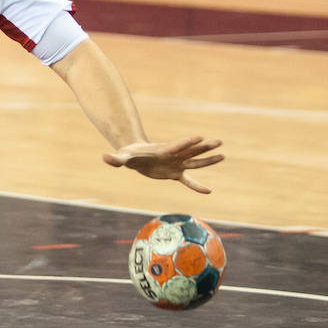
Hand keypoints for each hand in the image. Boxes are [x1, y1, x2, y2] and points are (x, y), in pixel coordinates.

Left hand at [102, 136, 223, 193]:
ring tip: (223, 155)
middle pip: (192, 151)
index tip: (200, 136)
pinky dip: (196, 186)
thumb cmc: (128, 155)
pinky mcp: (174, 174)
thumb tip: (104, 157)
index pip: (177, 145)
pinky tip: (208, 191)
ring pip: (195, 162)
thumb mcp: (121, 158)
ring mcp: (176, 164)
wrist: (134, 156)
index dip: (187, 142)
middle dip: (204, 147)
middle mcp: (173, 156)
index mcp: (163, 150)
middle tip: (219, 142)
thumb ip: (115, 159)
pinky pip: (188, 181)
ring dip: (208, 160)